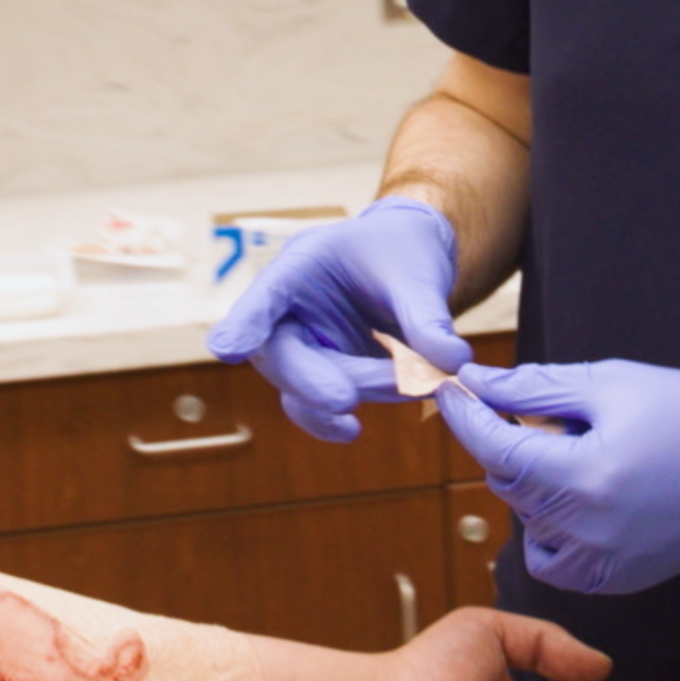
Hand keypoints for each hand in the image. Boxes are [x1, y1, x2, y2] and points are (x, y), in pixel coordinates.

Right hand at [206, 196, 469, 441]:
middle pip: (278, 353)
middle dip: (309, 379)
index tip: (228, 351)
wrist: (410, 259)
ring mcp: (304, 346)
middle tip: (346, 398)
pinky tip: (352, 431)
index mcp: (300, 267)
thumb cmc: (403, 249)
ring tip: (406, 387)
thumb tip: (451, 363)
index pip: (265, 295)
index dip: (245, 323)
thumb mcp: (417, 272)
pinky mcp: (324, 374)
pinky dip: (330, 422)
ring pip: (299, 386)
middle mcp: (289, 310)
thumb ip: (428, 317)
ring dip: (345, 395)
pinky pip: (315, 406)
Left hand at [436, 359, 679, 594]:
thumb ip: (530, 390)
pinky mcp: (615, 579)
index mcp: (584, 477)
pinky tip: (581, 495)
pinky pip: (552, 558)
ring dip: (532, 483)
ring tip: (583, 455)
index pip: (494, 450)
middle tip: (544, 417)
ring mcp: (602, 562)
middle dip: (506, 444)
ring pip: (525, 519)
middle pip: (505, 484)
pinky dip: (549, 527)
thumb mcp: (603, 384)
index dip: (465, 416)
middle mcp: (588, 530)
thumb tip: (475, 384)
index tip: (451, 390)